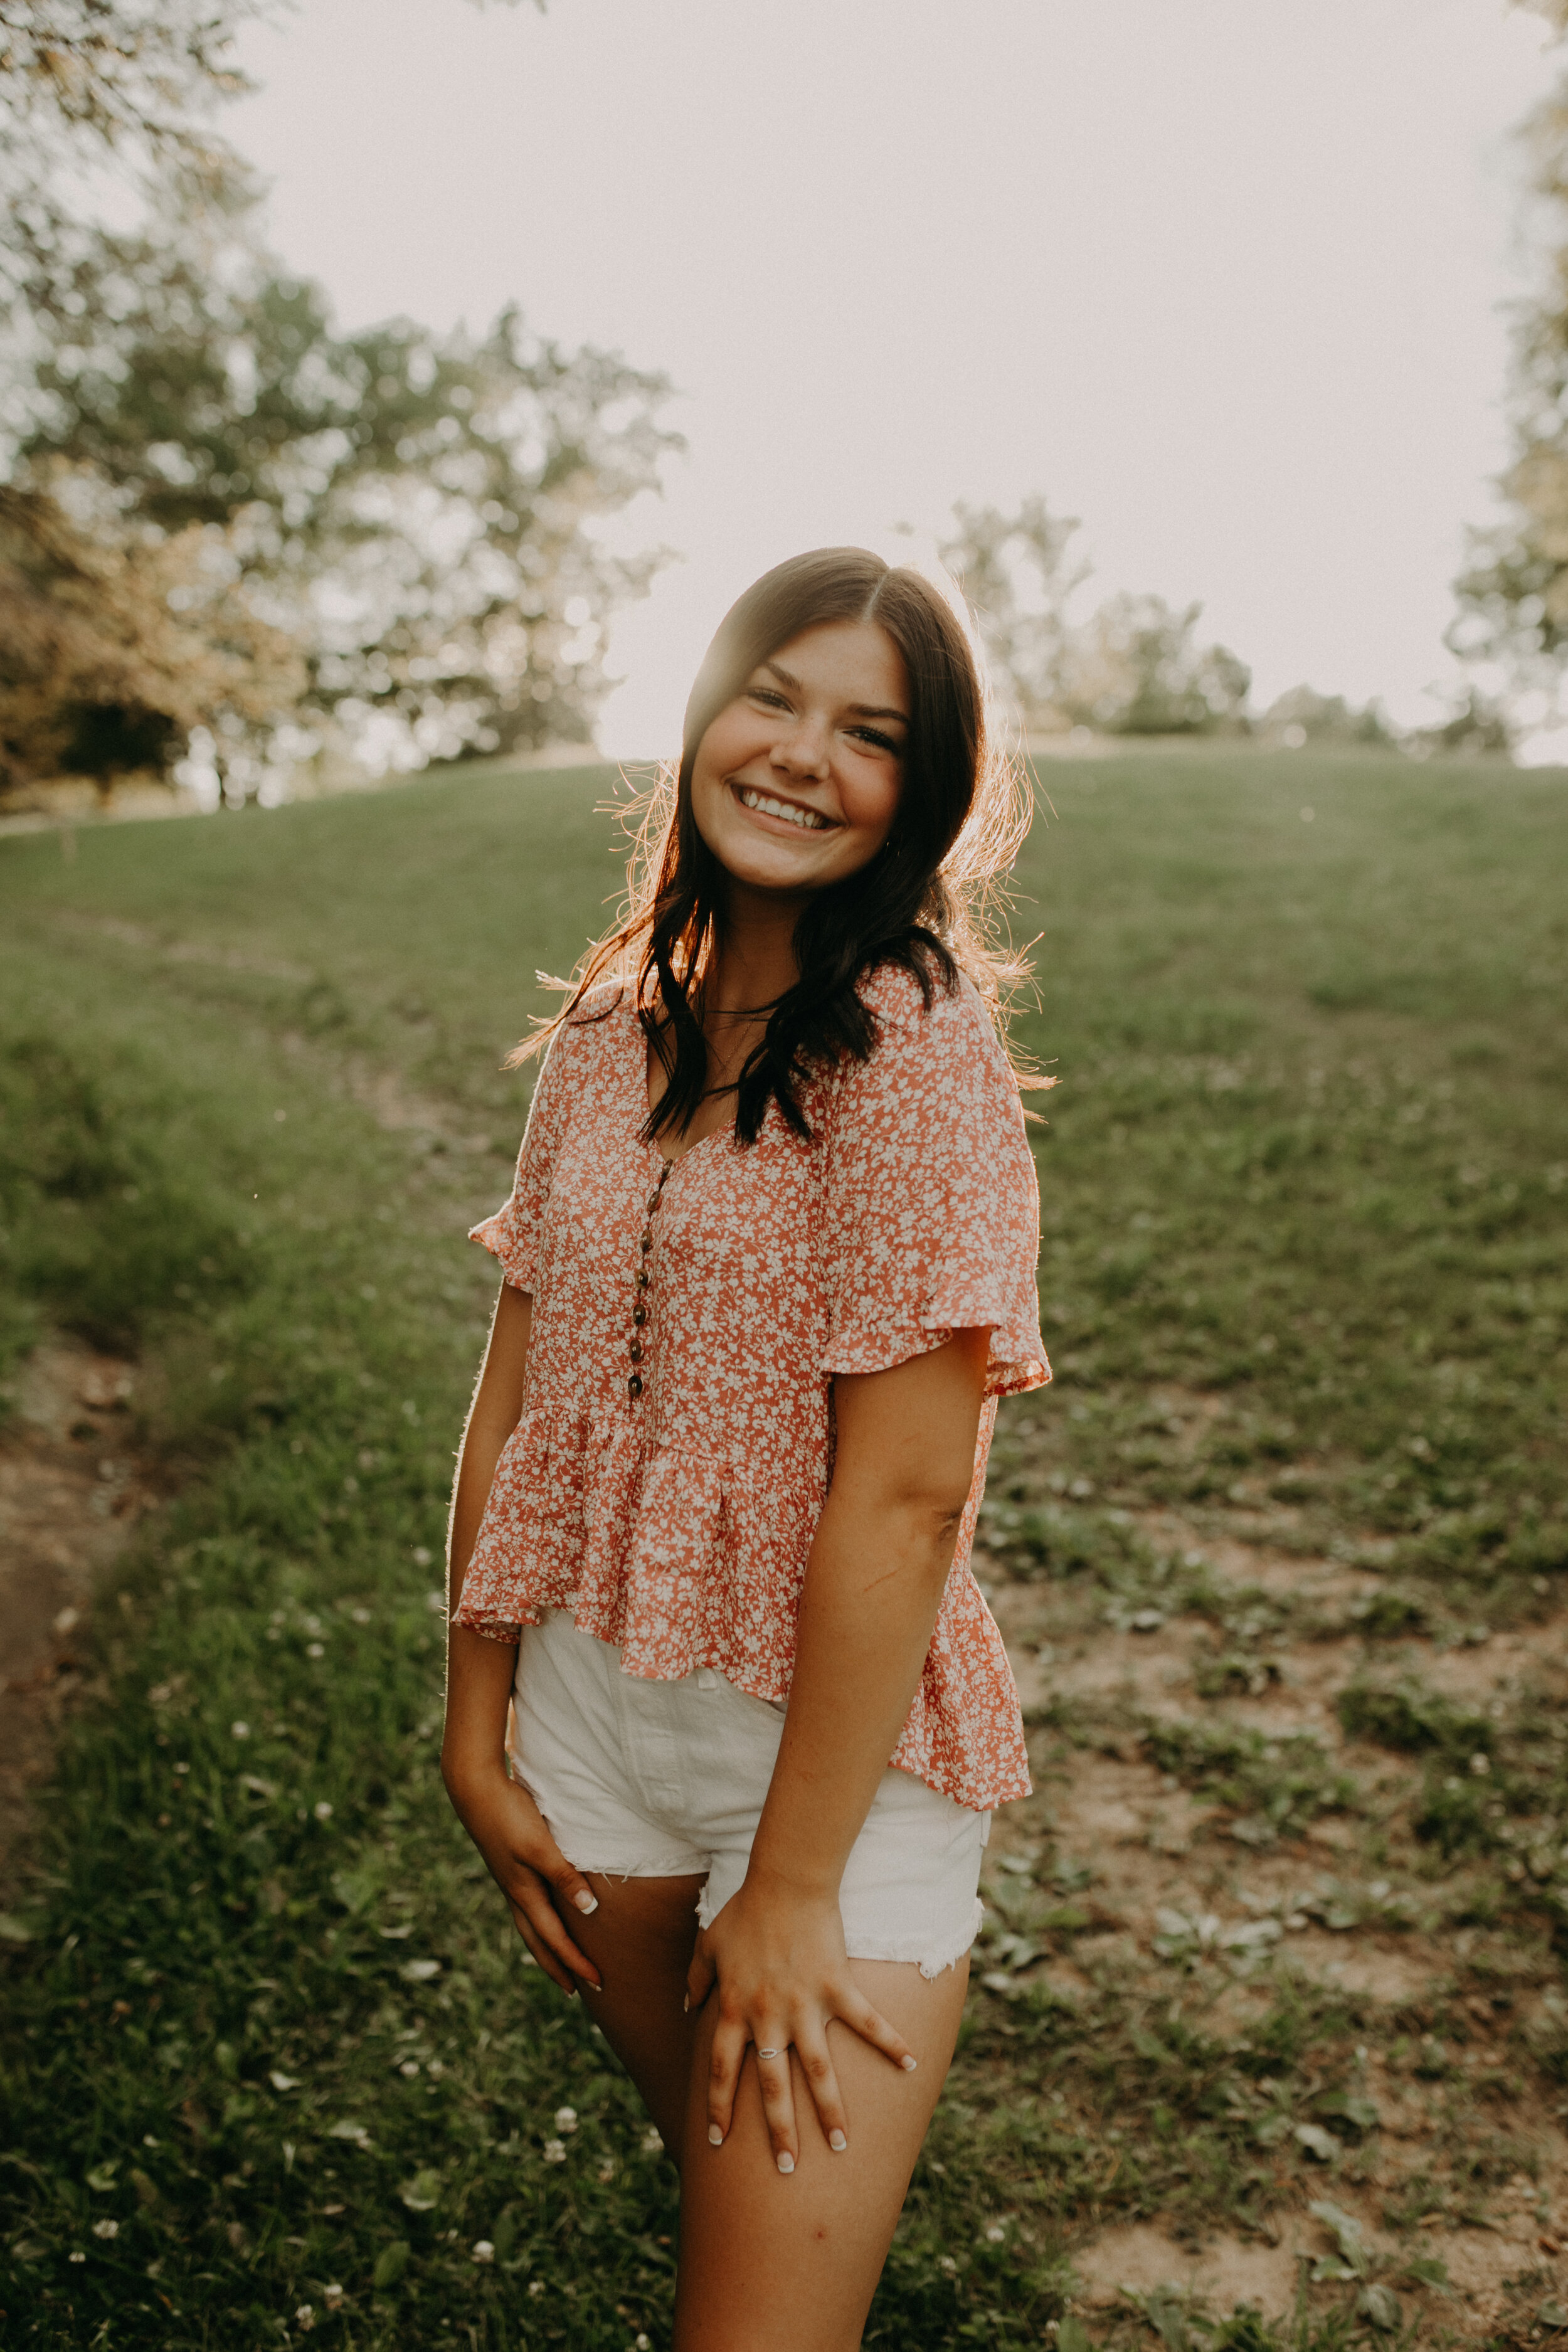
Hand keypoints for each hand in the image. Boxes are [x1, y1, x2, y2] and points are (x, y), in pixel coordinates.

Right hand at [443, 1762, 600, 1995]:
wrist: (476, 1789)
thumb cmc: (510, 1815)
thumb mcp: (539, 1846)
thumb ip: (563, 1875)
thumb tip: (588, 1910)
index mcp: (524, 1893)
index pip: (555, 1939)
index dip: (576, 1963)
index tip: (597, 1983)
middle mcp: (515, 1893)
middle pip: (538, 1942)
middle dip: (558, 1967)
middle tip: (576, 1991)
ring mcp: (510, 1880)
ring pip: (530, 1926)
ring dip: (546, 1948)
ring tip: (559, 1962)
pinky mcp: (509, 1866)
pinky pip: (527, 1906)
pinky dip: (539, 1922)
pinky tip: (546, 1913)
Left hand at [686, 1872, 914, 2169]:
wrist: (785, 1881)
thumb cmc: (745, 1912)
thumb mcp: (709, 1944)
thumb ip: (696, 1979)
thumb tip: (687, 2007)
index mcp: (735, 2010)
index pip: (722, 2071)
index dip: (720, 2107)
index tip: (716, 2142)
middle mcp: (768, 2017)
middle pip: (771, 2086)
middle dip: (778, 2131)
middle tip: (786, 2169)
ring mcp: (804, 2005)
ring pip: (817, 2070)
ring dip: (830, 2110)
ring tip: (841, 2145)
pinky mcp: (837, 1987)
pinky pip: (867, 2022)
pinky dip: (890, 2042)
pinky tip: (911, 2065)